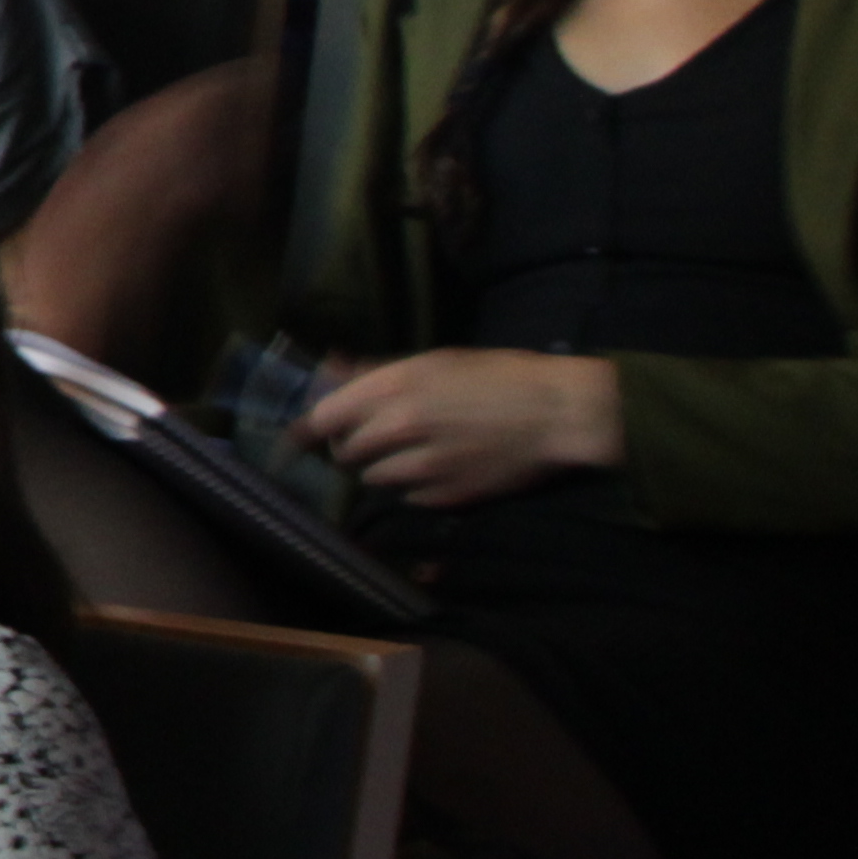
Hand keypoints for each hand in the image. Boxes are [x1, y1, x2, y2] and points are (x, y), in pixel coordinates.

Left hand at [294, 349, 618, 509]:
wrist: (557, 413)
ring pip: (373, 479)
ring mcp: (421, 467)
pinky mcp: (445, 495)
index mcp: (391, 389)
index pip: (321, 419)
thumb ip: (376, 372)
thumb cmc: (498, 376)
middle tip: (371, 440)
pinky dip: (412, 488)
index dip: (308, 431)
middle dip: (351, 448)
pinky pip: (407, 497)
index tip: (300, 439)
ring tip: (409, 453)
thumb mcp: (434, 361)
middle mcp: (398, 429)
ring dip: (381, 469)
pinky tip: (437, 469)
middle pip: (345, 453)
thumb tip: (329, 368)